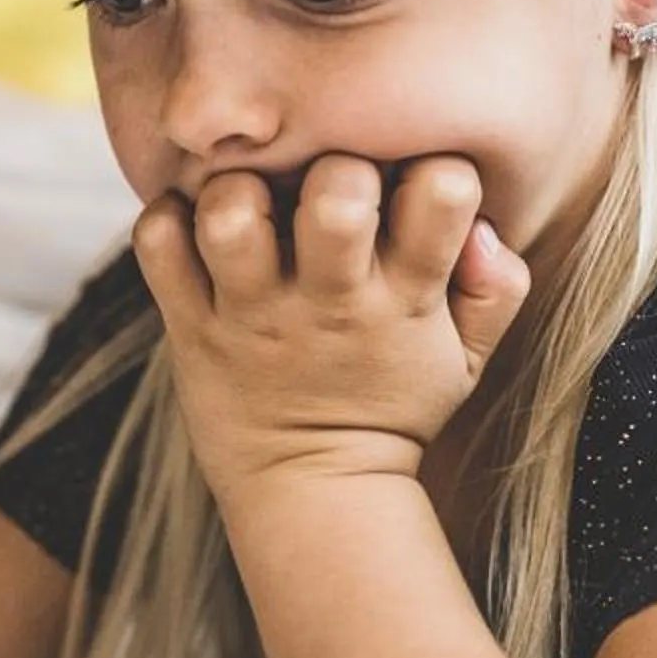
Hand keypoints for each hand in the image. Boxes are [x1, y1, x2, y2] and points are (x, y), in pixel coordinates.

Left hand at [134, 154, 530, 499]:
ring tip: (250, 202)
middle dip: (335, 167)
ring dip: (237, 188)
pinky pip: (160, 246)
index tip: (411, 184)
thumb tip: (484, 226)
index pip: (444, 193)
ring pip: (231, 212)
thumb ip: (496, 287)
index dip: (432, 168)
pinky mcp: (191, 327)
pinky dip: (165, 218)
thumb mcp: (466, 359)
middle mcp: (329, 301)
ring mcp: (253, 314)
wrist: (313, 490)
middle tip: (322, 184)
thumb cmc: (391, 402)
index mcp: (406, 297)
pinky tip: (192, 225)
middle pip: (337, 193)